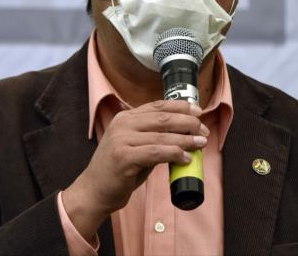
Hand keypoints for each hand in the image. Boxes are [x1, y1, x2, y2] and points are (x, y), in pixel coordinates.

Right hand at [62, 100, 207, 237]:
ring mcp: (122, 140)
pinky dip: (174, 154)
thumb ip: (155, 136)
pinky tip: (185, 158)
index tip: (198, 111)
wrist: (95, 191)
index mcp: (125, 117)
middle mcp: (123, 124)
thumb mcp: (136, 145)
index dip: (181, 107)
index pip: (158, 106)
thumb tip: (186, 132)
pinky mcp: (124, 157)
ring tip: (200, 143)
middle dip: (188, 123)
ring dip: (186, 139)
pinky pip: (156, 152)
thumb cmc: (119, 169)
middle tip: (203, 130)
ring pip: (163, 136)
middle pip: (163, 118)